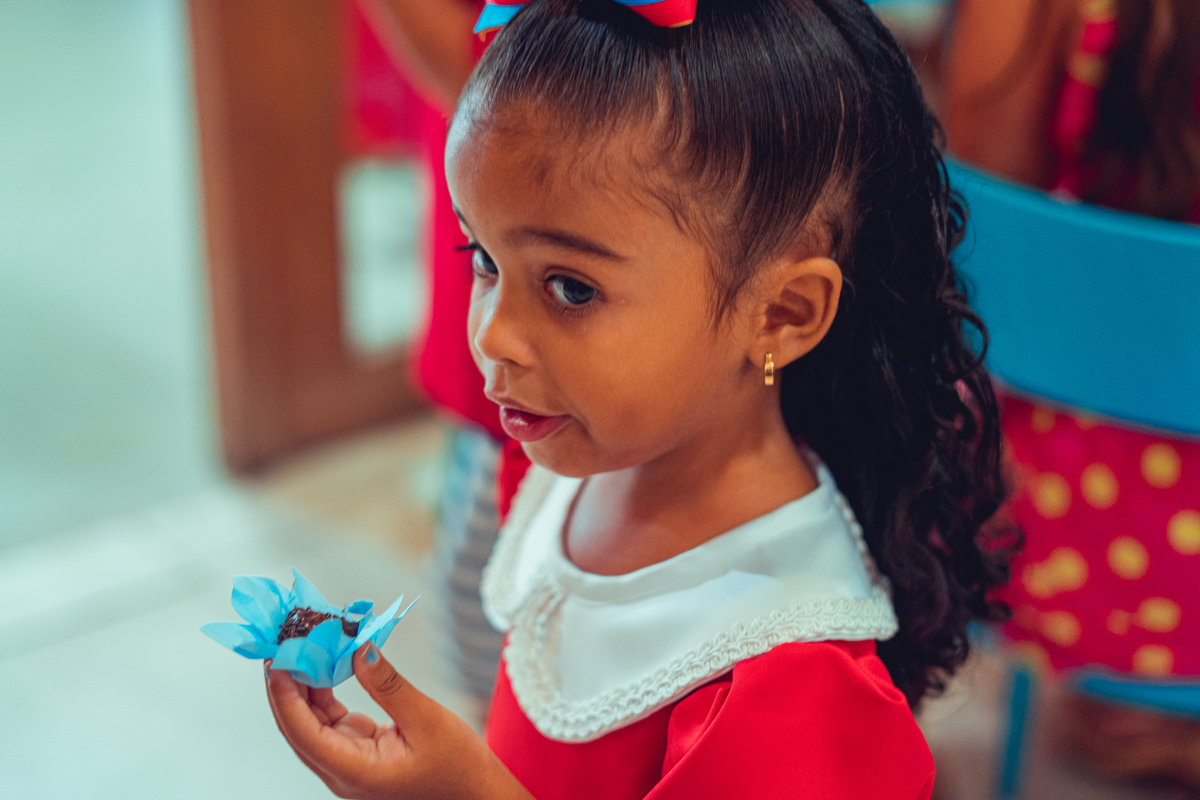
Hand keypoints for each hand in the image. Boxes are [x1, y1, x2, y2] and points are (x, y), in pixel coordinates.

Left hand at [266, 643, 531, 799]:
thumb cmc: (458, 767)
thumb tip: (358, 648)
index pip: (302, 732)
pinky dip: (325, 693)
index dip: (284, 694)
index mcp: (354, 773)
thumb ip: (388, 685)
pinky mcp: (360, 753)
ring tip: (303, 646)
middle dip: (287, 685)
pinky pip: (331, 722)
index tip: (277, 658)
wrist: (477, 795)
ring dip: (305, 686)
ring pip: (312, 723)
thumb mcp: (427, 720)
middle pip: (298, 728)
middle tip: (283, 643)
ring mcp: (350, 764)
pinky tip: (326, 665)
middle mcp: (344, 772)